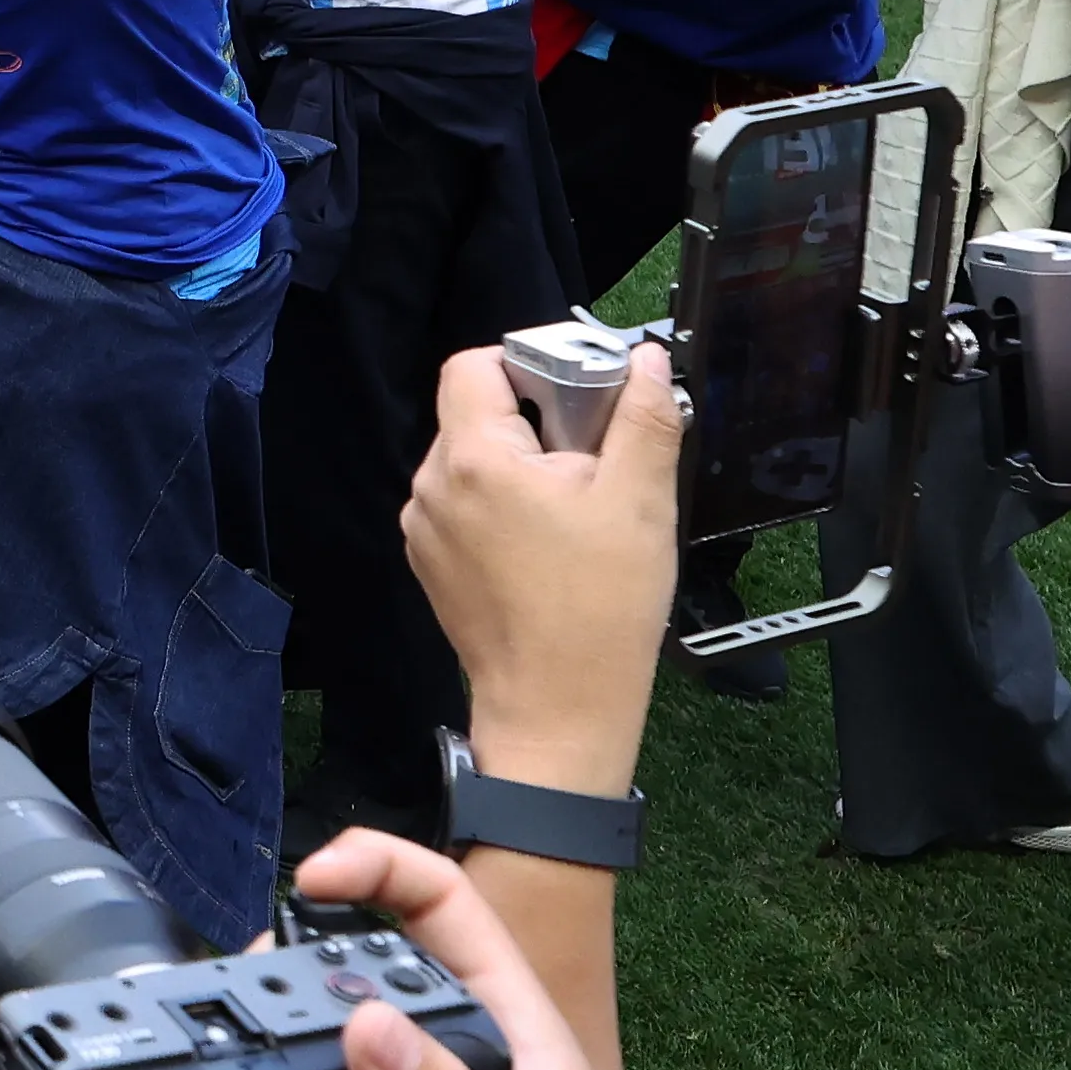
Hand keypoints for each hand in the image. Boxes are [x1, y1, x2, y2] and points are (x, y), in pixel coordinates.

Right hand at [285, 830, 652, 1069]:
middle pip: (375, 949)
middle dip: (305, 942)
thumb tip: (369, 1028)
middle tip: (250, 978)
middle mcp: (463, 1042)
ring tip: (240, 1028)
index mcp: (513, 1024)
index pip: (447, 903)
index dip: (379, 866)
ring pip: (342, 1015)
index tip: (311, 879)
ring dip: (288, 1010)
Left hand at [404, 337, 679, 801]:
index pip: (474, 365)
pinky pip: (466, 507)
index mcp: (473, 460)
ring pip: (473, 462)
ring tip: (580, 507)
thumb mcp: (640, 499)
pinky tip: (553, 542)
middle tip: (598, 454)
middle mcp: (432, 488)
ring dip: (525, 465)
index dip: (529, 360)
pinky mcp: (432, 564)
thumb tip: (645, 359)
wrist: (559, 710)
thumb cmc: (600, 609)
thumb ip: (643, 416)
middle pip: (476, 413)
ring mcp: (425, 530)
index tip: (582, 388)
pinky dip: (506, 506)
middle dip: (540, 418)